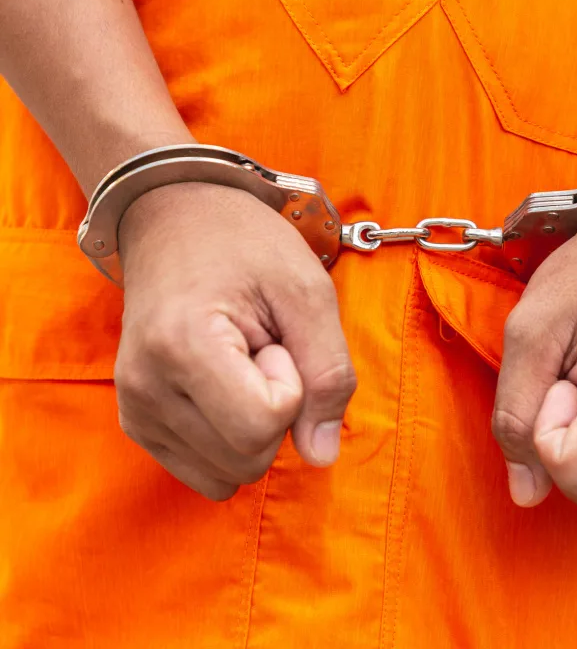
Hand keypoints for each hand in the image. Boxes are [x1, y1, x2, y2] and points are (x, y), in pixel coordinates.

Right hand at [114, 182, 355, 499]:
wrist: (176, 216)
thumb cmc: (245, 244)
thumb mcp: (307, 291)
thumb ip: (328, 373)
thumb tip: (322, 457)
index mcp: (182, 346)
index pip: (261, 427)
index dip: (291, 387)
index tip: (275, 338)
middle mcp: (144, 388)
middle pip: (247, 460)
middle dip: (275, 409)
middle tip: (260, 345)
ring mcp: (134, 410)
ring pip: (227, 474)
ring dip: (253, 426)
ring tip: (240, 361)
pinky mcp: (137, 422)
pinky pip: (205, 471)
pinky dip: (229, 439)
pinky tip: (223, 383)